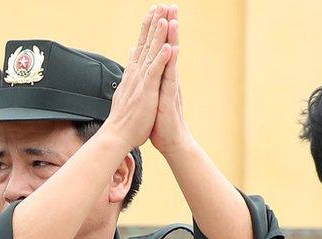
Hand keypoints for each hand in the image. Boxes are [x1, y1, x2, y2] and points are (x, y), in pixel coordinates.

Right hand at [101, 4, 173, 150]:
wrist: (117, 136)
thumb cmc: (125, 118)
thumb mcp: (127, 90)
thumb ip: (130, 71)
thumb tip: (131, 55)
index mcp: (134, 74)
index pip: (141, 45)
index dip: (148, 28)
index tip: (154, 12)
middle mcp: (136, 73)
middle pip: (146, 43)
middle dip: (154, 23)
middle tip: (160, 5)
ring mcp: (141, 81)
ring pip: (151, 53)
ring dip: (158, 35)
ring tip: (164, 17)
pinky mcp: (146, 91)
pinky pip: (155, 72)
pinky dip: (161, 59)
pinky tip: (167, 46)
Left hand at [150, 5, 192, 155]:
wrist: (171, 141)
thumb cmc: (160, 121)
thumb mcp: (153, 95)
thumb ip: (152, 80)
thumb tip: (147, 67)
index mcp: (161, 76)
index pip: (161, 49)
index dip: (160, 31)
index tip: (159, 12)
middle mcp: (168, 78)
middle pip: (168, 47)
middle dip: (169, 26)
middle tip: (170, 6)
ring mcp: (170, 86)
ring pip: (171, 58)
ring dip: (172, 39)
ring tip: (173, 20)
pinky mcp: (170, 97)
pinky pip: (170, 77)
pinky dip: (171, 62)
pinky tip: (174, 49)